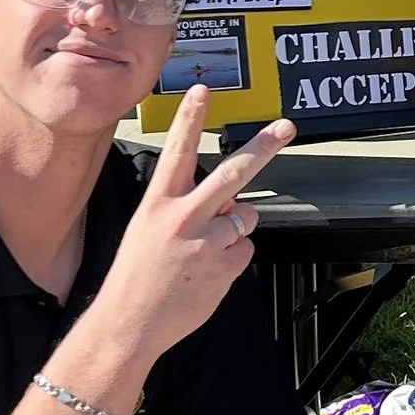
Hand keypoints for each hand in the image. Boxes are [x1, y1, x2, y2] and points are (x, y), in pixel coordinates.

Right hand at [96, 87, 294, 368]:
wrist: (129, 323)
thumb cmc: (136, 276)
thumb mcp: (147, 228)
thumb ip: (184, 205)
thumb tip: (229, 199)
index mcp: (158, 203)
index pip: (177, 151)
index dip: (190, 118)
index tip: (203, 91)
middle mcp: (183, 217)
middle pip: (233, 173)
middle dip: (263, 147)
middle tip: (285, 127)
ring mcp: (207, 242)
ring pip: (245, 217)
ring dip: (234, 229)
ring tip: (202, 252)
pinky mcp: (225, 267)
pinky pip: (245, 250)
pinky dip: (233, 260)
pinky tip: (207, 273)